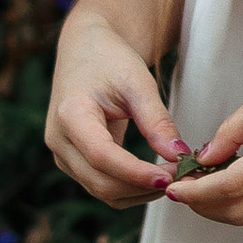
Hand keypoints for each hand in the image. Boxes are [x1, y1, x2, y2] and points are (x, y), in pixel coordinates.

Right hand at [43, 2, 187, 204]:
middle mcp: (59, 141)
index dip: (136, 172)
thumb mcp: (137, 83)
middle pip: (101, 182)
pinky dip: (131, 188)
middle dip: (143, 186)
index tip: (171, 175)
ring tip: (175, 177)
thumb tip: (180, 156)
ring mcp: (63, 155)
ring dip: (140, 192)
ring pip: (102, 191)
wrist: (85, 51)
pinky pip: (102, 186)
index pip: (102, 156)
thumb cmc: (110, 60)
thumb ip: (156, 121)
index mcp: (70, 114)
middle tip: (183, 178)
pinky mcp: (73, 162)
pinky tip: (157, 176)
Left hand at [161, 50, 242, 226]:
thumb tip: (205, 156)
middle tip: (183, 191)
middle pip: (241, 213)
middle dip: (206, 206)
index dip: (196, 192)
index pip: (230, 187)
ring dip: (229, 208)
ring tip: (206, 187)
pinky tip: (241, 186)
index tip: (172, 187)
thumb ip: (235, 129)